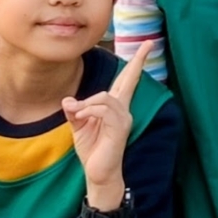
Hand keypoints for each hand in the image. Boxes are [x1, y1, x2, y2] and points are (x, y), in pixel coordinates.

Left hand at [62, 42, 147, 206]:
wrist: (99, 173)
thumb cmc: (92, 150)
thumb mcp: (79, 128)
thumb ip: (75, 112)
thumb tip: (68, 100)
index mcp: (115, 108)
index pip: (126, 81)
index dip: (135, 63)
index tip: (146, 46)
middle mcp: (123, 110)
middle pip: (130, 80)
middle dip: (138, 61)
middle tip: (149, 44)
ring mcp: (123, 118)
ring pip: (105, 97)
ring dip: (86, 104)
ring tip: (75, 114)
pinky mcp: (119, 127)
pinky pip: (103, 109)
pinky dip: (88, 110)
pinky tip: (80, 117)